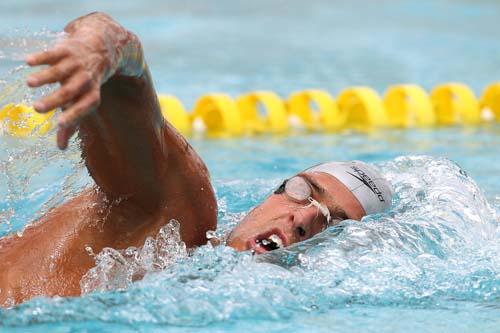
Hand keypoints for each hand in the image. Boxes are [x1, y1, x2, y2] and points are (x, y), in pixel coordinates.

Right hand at [26, 13, 122, 148]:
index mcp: (92, 94)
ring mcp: (76, 64)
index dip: (74, 115)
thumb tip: (61, 148)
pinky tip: (28, 62)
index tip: (60, 124)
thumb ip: (72, 123)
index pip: (85, 106)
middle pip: (70, 91)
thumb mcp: (83, 101)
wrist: (101, 49)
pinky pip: (53, 54)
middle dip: (54, 100)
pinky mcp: (66, 50)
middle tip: (36, 109)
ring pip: (60, 71)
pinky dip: (42, 57)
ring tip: (29, 83)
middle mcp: (86, 79)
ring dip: (45, 77)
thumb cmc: (86, 84)